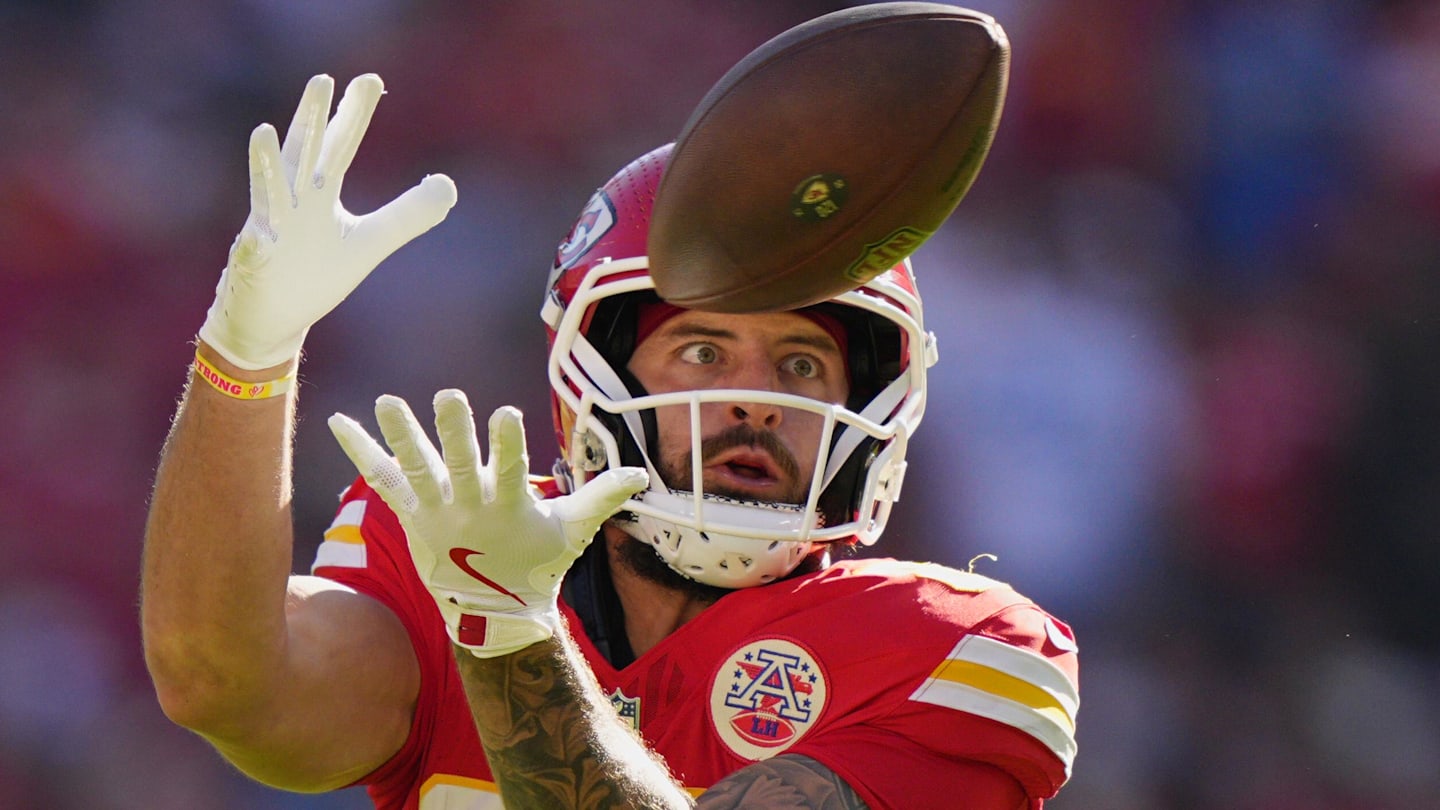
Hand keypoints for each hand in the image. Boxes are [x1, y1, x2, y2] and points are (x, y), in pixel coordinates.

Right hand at [200, 74, 456, 369]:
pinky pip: (254, 252)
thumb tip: (448, 185)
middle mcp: (291, 203)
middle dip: (313, 120)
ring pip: (267, 192)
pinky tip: (258, 234)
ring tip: (264, 130)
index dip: (355, 115)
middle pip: (304, 154)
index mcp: (319, 195)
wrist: (273, 318)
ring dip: (266, 163)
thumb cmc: (316, 274)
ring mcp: (269, 230)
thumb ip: (407, 214)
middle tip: (322, 80)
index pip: (340, 146)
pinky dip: (256, 241)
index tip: (371, 79)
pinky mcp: (255, 265)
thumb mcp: (369, 242)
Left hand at [329, 390, 647, 656]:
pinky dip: (360, 451)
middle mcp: (468, 509)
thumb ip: (602, 497)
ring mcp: (435, 513)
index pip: (509, 472)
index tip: (508, 414)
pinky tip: (340, 421)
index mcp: (508, 509)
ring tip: (388, 400)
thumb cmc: (538, 564)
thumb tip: (642, 475)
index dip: (508, 444)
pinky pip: (383, 480)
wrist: (492, 614)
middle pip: (459, 466)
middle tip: (449, 396)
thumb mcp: (573, 532)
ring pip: (416, 469)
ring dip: (401, 434)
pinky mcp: (411, 515)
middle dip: (454, 432)